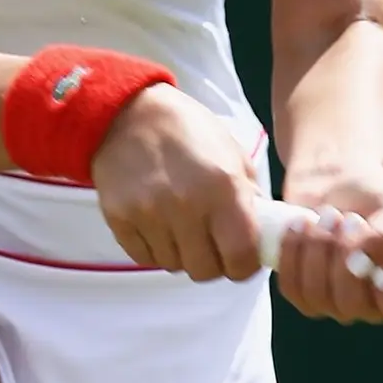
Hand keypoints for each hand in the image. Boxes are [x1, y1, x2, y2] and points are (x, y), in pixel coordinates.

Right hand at [91, 86, 264, 280]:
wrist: (129, 112)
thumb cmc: (188, 130)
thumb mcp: (233, 154)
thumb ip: (251, 197)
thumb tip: (263, 235)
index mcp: (223, 187)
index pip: (240, 257)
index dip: (244, 265)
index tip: (241, 258)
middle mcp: (186, 204)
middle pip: (205, 270)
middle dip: (213, 263)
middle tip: (211, 244)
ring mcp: (149, 213)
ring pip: (174, 265)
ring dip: (182, 254)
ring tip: (181, 226)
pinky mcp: (119, 218)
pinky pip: (144, 257)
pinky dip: (155, 249)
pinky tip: (158, 224)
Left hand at [272, 175, 382, 339]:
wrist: (334, 179)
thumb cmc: (373, 197)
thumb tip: (369, 254)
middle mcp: (370, 303)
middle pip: (352, 305)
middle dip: (343, 257)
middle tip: (348, 219)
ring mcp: (333, 301)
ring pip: (317, 296)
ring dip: (317, 249)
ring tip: (326, 214)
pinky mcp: (302, 290)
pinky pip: (292, 287)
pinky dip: (293, 252)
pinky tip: (301, 224)